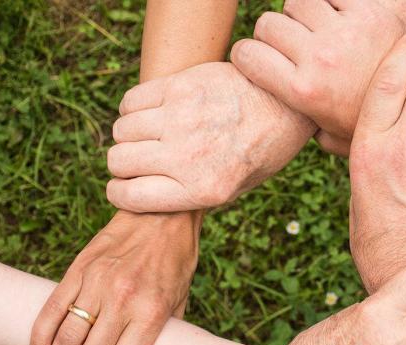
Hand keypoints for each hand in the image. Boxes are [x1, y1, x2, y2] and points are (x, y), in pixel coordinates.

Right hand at [29, 210, 199, 344]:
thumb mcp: (180, 300)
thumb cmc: (176, 260)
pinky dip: (39, 341)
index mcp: (151, 312)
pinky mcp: (78, 270)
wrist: (162, 214)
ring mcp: (96, 283)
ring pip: (65, 341)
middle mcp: (122, 300)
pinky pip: (50, 312)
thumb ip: (163, 333)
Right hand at [106, 62, 315, 212]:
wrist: (286, 105)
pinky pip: (131, 101)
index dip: (119, 193)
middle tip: (139, 160)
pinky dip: (133, 109)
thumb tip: (143, 195)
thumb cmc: (261, 151)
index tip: (123, 187)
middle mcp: (188, 156)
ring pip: (121, 130)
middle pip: (119, 161)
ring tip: (149, 135)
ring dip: (129, 135)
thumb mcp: (235, 189)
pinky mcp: (180, 86)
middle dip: (122, 165)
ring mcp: (182, 118)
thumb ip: (190, 195)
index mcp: (203, 190)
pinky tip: (152, 113)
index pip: (129, 196)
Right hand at [231, 0, 405, 152]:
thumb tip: (275, 127)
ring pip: (296, 3)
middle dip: (273, 34)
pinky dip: (329, 3)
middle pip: (268, 24)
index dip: (246, 55)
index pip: (247, 55)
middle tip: (290, 47)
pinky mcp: (367, 11)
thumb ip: (300, 127)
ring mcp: (343, 32)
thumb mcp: (330, 136)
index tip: (255, 59)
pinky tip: (337, 20)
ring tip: (314, 31)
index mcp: (303, 91)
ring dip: (300, 14)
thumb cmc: (370, 122)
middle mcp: (319, 58)